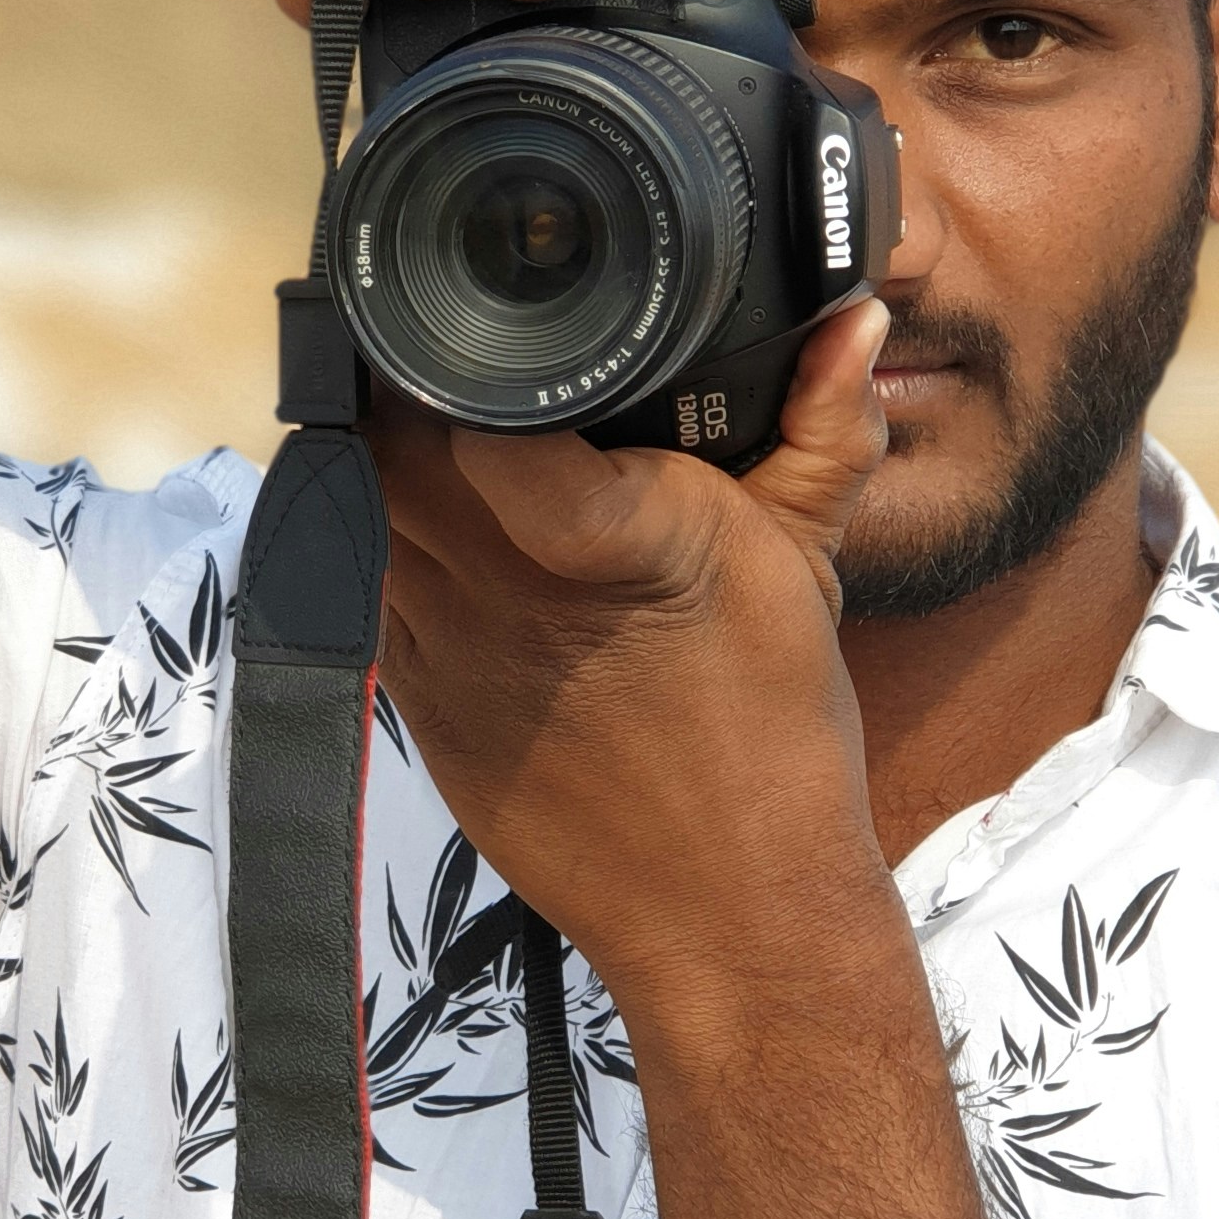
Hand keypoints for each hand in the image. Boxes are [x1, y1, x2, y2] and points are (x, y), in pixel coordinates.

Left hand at [368, 299, 897, 1005]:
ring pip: (363, 514)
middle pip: (391, 447)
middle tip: (457, 363)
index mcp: (609, 539)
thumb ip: (820, 426)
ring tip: (437, 430)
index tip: (478, 332)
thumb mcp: (804, 560)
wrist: (725, 904)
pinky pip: (366, 591)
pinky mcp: (415, 703)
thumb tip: (855, 314)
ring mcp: (446, 650)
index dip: (455, 368)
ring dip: (385, 463)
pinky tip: (433, 529)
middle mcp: (506, 590)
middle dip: (410, 391)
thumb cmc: (770, 730)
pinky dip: (384, 546)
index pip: (477, 426)